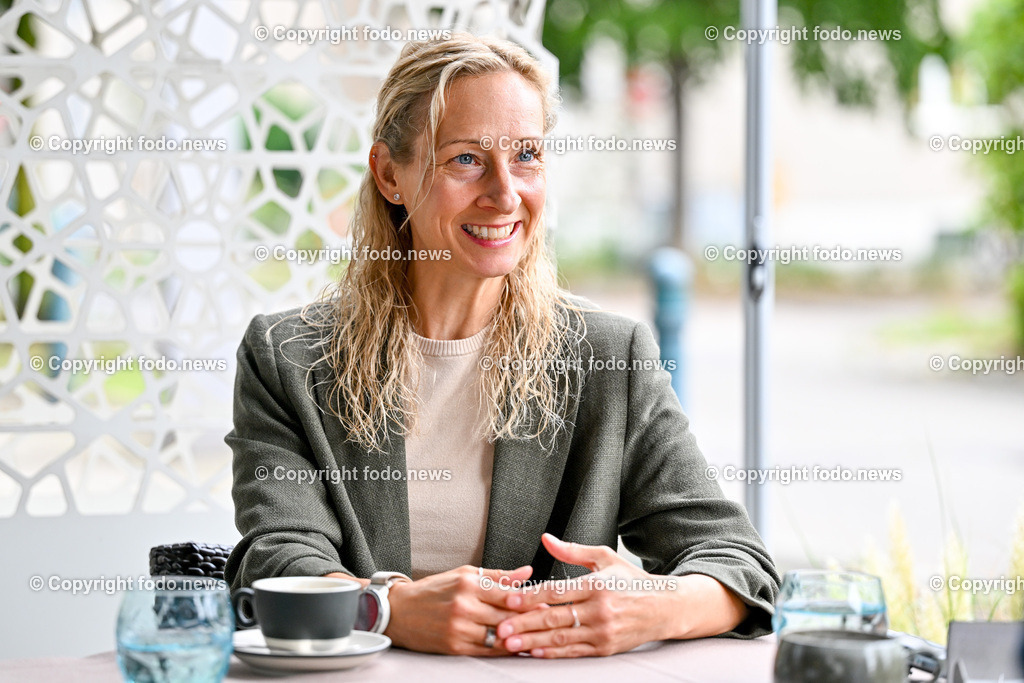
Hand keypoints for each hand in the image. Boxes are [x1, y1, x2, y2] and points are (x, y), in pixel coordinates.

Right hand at [384, 564, 533, 654]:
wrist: (400, 612)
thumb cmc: (434, 590)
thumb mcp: (464, 573)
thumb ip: (497, 575)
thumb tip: (526, 573)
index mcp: (468, 584)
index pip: (507, 594)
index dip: (530, 600)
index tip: (546, 602)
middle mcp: (464, 606)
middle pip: (506, 616)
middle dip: (529, 620)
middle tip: (548, 621)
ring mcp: (459, 628)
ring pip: (499, 636)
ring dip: (520, 638)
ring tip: (537, 637)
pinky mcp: (455, 646)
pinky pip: (486, 650)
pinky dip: (503, 650)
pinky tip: (516, 648)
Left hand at [495, 534, 747, 657]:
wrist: (665, 607)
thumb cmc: (631, 581)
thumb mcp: (605, 558)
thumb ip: (572, 551)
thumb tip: (546, 538)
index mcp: (596, 584)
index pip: (556, 591)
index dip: (530, 596)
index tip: (508, 600)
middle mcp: (600, 609)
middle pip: (554, 617)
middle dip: (524, 624)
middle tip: (500, 627)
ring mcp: (603, 631)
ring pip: (561, 638)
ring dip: (532, 641)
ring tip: (510, 643)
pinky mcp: (606, 648)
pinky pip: (574, 651)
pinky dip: (553, 653)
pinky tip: (536, 652)